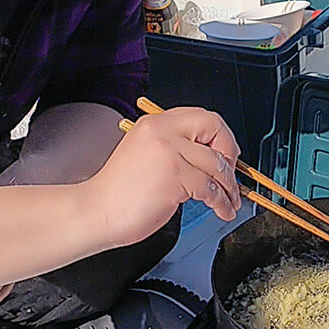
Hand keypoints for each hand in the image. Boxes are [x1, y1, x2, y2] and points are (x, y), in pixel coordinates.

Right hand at [84, 107, 241, 246]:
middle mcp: (162, 131)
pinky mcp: (175, 175)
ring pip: (217, 163)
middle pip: (215, 128)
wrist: (95, 211)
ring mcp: (169, 151)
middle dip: (231, 153)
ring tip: (230, 201)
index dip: (221, 137)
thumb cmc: (118, 192)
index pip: (202, 117)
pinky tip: (221, 209)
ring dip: (229, 186)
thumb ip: (175, 148)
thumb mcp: (146, 155)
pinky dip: (221, 202)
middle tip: (232, 175)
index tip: (225, 155)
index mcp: (155, 123)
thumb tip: (211, 157)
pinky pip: (210, 187)